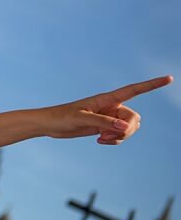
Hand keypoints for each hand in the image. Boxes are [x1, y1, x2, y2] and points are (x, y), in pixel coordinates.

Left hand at [44, 75, 172, 143]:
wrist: (50, 125)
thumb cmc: (61, 117)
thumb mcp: (81, 119)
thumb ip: (104, 123)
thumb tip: (127, 127)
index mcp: (106, 99)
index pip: (134, 90)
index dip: (151, 85)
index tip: (169, 78)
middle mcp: (111, 107)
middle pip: (134, 119)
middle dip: (127, 131)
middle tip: (107, 136)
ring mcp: (109, 117)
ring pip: (129, 129)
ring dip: (120, 137)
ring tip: (101, 139)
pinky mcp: (105, 127)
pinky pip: (120, 136)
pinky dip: (115, 141)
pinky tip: (100, 141)